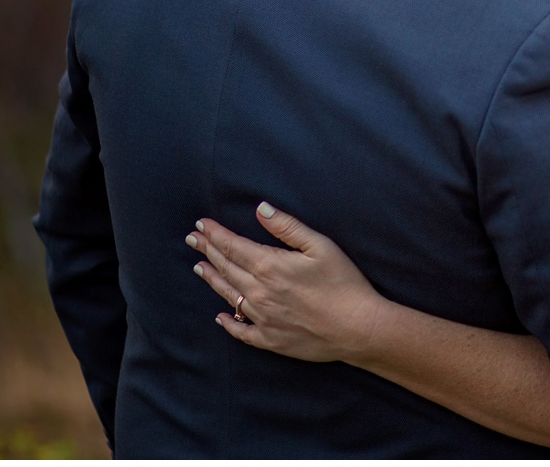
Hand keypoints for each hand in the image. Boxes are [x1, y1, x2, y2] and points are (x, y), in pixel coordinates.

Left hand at [187, 202, 384, 362]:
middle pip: (226, 268)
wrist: (357, 327)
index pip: (233, 246)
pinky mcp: (270, 339)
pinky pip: (241, 331)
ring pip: (228, 296)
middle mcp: (258, 293)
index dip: (215, 234)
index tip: (201, 224)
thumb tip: (260, 209)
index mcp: (269, 266)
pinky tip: (220, 317)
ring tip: (199, 267)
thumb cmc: (344, 283)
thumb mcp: (320, 246)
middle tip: (192, 239)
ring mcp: (262, 318)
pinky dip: (228, 323)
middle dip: (208, 250)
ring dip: (212, 279)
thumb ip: (287, 227)